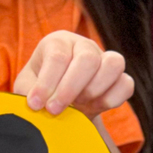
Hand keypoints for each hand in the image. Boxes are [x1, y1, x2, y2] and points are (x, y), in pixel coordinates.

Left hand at [15, 31, 133, 118]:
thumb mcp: (26, 89)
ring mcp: (104, 60)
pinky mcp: (119, 78)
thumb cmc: (38, 91)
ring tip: (77, 106)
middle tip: (54, 110)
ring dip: (94, 90)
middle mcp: (84, 45)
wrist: (56, 103)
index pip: (58, 57)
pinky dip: (112, 99)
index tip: (36, 105)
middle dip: (69, 89)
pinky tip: (93, 108)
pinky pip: (126, 84)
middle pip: (87, 59)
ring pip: (114, 64)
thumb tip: (34, 104)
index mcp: (58, 42)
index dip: (47, 84)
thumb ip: (28, 93)